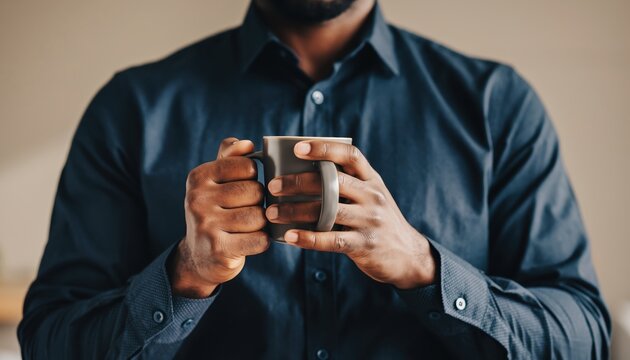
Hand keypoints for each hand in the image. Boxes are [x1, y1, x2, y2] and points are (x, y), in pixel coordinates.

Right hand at [169, 137, 268, 297]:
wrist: (199, 257)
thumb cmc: (215, 213)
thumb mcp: (216, 182)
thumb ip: (230, 157)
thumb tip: (246, 143)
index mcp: (198, 177)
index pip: (247, 166)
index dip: (253, 179)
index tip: (241, 189)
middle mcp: (197, 199)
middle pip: (255, 192)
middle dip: (257, 203)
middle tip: (243, 212)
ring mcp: (206, 225)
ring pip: (259, 216)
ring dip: (260, 224)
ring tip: (245, 228)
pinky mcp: (219, 249)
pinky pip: (260, 239)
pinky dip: (262, 241)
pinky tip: (249, 242)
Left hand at [265, 141, 435, 288]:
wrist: (408, 255)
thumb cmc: (378, 221)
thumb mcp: (371, 196)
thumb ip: (347, 184)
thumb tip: (301, 172)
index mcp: (372, 179)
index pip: (350, 155)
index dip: (324, 149)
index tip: (299, 148)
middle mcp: (373, 196)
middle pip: (332, 182)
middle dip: (299, 182)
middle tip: (273, 185)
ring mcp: (370, 220)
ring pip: (327, 211)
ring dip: (295, 211)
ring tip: (272, 213)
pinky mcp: (365, 244)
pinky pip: (332, 240)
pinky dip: (308, 238)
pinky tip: (290, 236)